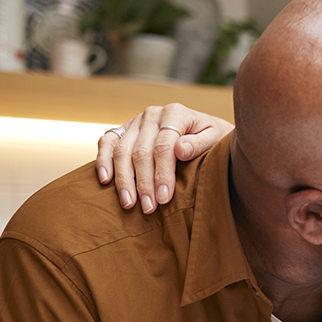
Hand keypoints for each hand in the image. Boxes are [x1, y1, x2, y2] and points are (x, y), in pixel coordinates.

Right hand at [96, 104, 232, 212]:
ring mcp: (136, 121)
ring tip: (129, 204)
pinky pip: (108, 142)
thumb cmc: (215, 139)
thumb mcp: (217, 139)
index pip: (163, 147)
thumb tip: (181, 150)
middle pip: (141, 151)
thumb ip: (201, 143)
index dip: (162, 174)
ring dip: (123, 179)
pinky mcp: (124, 130)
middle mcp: (153, 114)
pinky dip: (103, 160)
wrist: (207, 131)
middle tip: (148, 207)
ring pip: (122, 150)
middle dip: (143, 183)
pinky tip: (105, 180)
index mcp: (175, 113)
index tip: (164, 198)